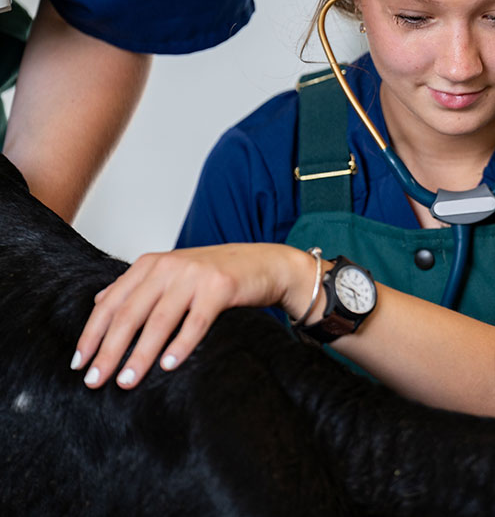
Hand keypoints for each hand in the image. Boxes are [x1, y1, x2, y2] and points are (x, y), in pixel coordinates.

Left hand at [71, 243, 320, 389]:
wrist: (265, 263)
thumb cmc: (216, 274)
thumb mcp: (173, 271)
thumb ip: (138, 284)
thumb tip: (100, 302)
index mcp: (150, 264)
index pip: (111, 302)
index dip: (92, 334)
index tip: (78, 363)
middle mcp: (169, 266)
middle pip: (130, 314)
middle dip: (109, 350)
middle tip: (95, 381)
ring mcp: (195, 276)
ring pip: (159, 320)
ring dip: (140, 355)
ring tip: (126, 382)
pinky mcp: (221, 287)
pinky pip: (196, 322)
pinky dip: (180, 345)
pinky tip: (168, 366)